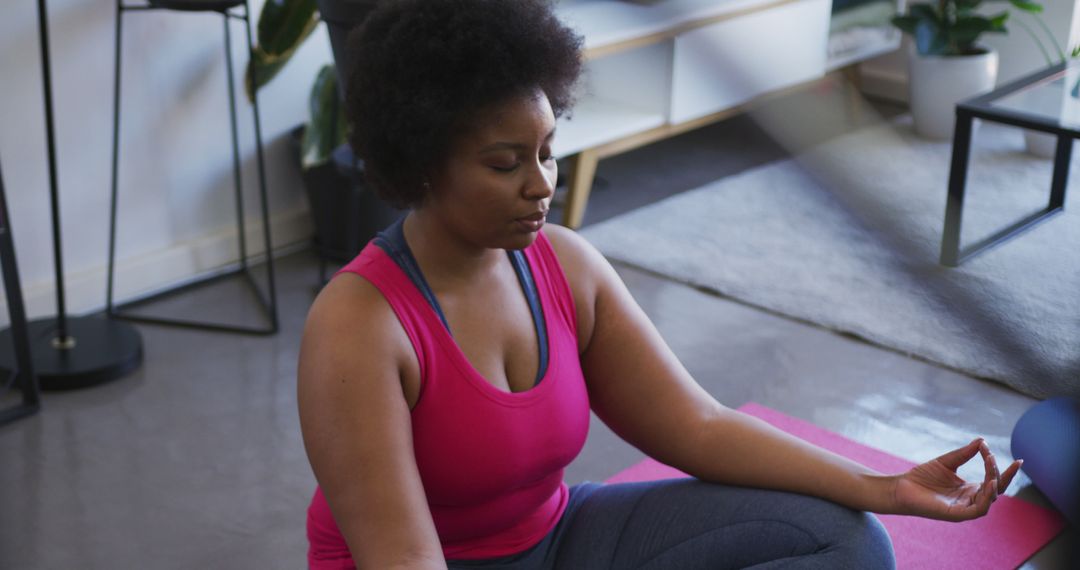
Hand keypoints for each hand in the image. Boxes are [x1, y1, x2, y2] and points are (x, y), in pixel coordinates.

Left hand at [891, 438, 1021, 521]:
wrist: (900, 487)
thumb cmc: (922, 477)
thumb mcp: (947, 462)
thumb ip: (964, 453)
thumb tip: (982, 441)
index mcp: (970, 490)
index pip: (995, 481)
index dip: (1007, 472)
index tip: (1018, 460)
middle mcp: (970, 500)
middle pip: (996, 489)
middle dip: (1000, 474)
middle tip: (991, 456)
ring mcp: (964, 509)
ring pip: (989, 499)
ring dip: (993, 482)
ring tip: (990, 465)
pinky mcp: (956, 515)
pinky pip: (978, 510)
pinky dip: (986, 498)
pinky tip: (989, 483)